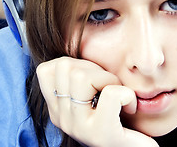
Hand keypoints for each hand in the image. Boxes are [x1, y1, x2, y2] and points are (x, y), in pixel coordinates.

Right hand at [37, 57, 158, 146]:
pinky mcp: (101, 134)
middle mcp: (62, 118)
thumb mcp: (93, 93)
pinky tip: (129, 107)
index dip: (74, 64)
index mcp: (57, 107)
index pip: (46, 68)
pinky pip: (110, 95)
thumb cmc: (119, 117)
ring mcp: (78, 127)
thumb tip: (76, 43)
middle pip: (65, 66)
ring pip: (82, 77)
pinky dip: (126, 94)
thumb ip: (80, 75)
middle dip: (95, 69)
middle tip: (109, 87)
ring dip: (109, 80)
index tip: (93, 80)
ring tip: (119, 96)